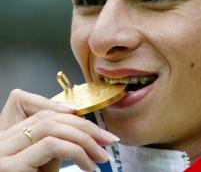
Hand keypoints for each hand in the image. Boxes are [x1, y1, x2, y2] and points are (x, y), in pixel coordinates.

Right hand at [0, 89, 117, 171]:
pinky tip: (89, 165)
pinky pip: (51, 145)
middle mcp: (2, 143)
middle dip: (85, 126)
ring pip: (52, 127)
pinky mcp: (10, 168)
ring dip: (84, 138)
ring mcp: (3, 155)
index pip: (45, 115)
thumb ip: (59, 144)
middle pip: (50, 118)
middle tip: (108, 140)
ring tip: (102, 155)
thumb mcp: (45, 164)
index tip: (98, 129)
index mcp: (10, 138)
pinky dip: (77, 151)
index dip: (75, 119)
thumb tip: (89, 133)